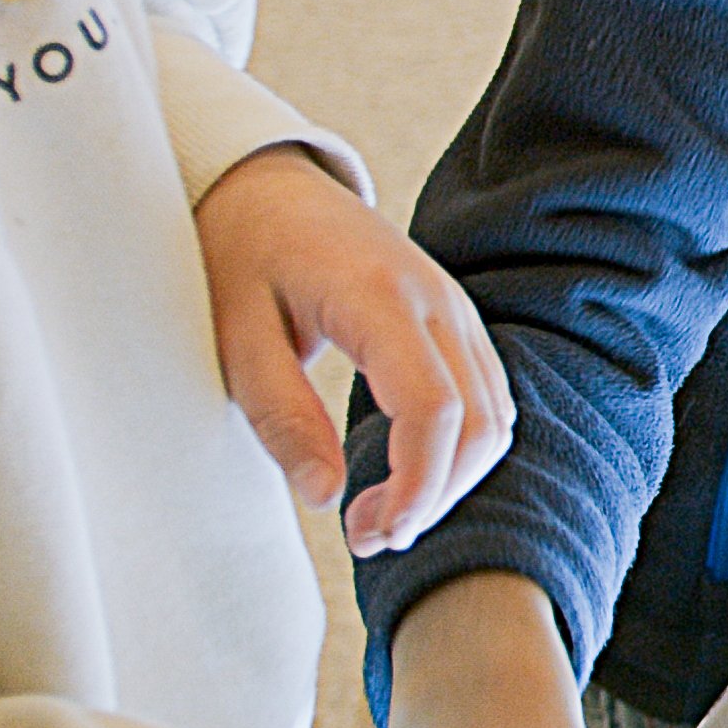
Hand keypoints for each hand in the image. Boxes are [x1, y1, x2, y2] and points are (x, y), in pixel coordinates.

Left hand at [198, 150, 508, 553]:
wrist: (267, 191)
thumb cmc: (240, 257)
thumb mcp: (234, 337)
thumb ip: (281, 415)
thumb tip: (325, 497)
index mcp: (380, 296)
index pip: (431, 408)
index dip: (417, 485)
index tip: (376, 535)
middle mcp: (437, 300)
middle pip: (478, 422)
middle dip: (434, 496)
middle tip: (365, 536)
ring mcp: (456, 308)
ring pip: (494, 417)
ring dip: (450, 479)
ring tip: (380, 514)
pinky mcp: (457, 323)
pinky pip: (487, 400)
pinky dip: (459, 450)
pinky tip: (405, 473)